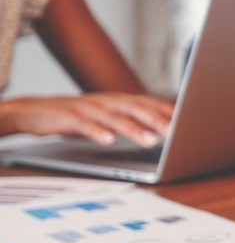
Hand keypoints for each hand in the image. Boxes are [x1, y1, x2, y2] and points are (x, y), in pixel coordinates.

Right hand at [0, 93, 172, 145]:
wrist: (35, 110)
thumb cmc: (79, 116)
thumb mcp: (109, 118)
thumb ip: (134, 122)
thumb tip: (164, 131)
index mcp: (119, 101)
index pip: (150, 104)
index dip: (169, 112)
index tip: (190, 122)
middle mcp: (107, 102)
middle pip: (137, 109)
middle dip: (159, 120)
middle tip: (177, 132)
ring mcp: (88, 108)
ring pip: (115, 118)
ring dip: (134, 129)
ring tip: (151, 140)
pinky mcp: (69, 117)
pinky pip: (85, 125)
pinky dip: (97, 132)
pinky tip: (109, 141)